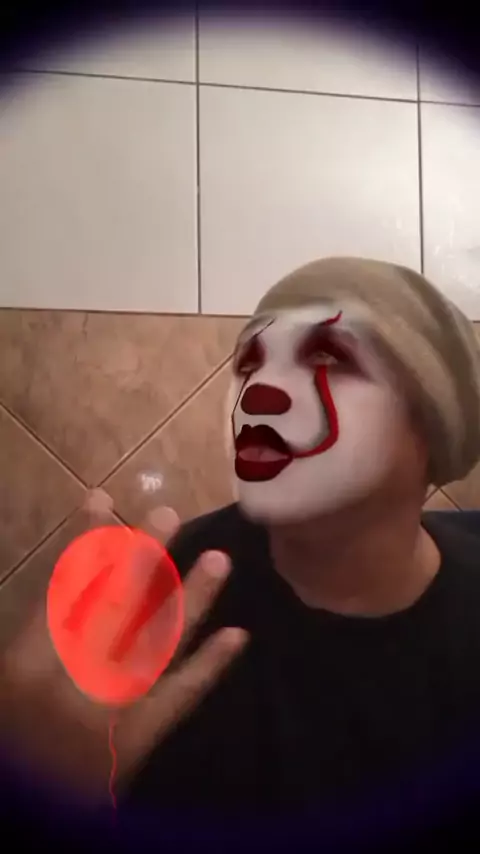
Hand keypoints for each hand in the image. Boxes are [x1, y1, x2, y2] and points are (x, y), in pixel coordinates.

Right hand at [0, 500, 247, 800]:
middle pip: (114, 608)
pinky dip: (209, 666)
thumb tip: (63, 591)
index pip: (64, 591)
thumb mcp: (8, 682)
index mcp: (30, 667)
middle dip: (141, 559)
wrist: (29, 816)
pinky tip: (238, 637)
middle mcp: (76, 680)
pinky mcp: (141, 740)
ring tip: (219, 560)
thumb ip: (36, 636)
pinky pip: (179, 699)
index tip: (102, 502)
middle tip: (168, 515)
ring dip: (190, 599)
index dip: (84, 545)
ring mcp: (115, 710)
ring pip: (156, 643)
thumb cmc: (11, 745)